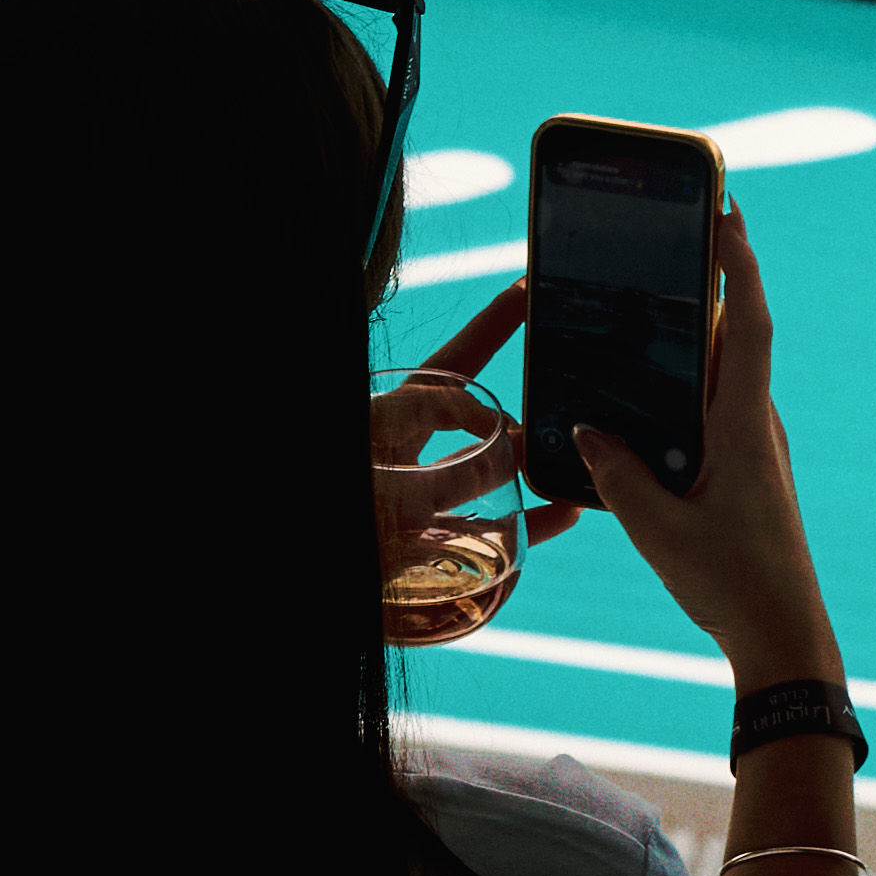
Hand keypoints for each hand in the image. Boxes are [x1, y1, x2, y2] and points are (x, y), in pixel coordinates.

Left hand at [378, 283, 564, 576]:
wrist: (306, 583)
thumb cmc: (353, 505)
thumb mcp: (387, 462)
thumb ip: (449, 445)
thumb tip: (512, 436)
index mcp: (386, 423)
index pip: (449, 365)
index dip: (488, 329)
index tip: (527, 292)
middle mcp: (402, 458)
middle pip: (473, 418)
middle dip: (517, 405)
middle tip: (559, 397)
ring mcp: (415, 505)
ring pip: (484, 475)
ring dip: (527, 465)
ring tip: (569, 459)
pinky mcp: (426, 551)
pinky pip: (486, 531)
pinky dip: (529, 523)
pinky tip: (565, 513)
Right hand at [581, 212, 840, 679]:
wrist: (783, 636)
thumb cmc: (730, 581)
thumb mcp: (657, 528)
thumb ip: (618, 475)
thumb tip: (589, 430)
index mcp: (745, 426)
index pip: (747, 325)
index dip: (739, 265)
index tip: (726, 211)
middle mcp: (757, 427)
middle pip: (733, 339)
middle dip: (707, 287)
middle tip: (669, 242)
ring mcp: (756, 449)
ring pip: (722, 378)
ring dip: (692, 342)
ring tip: (643, 312)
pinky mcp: (746, 473)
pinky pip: (715, 413)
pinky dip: (686, 391)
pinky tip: (644, 401)